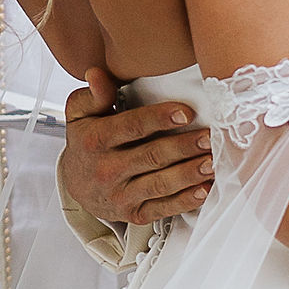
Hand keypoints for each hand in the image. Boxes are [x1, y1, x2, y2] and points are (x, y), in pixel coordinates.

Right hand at [59, 68, 213, 226]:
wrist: (75, 184)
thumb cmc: (87, 142)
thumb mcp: (80, 114)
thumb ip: (93, 94)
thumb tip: (97, 74)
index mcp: (96, 140)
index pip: (131, 127)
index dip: (159, 119)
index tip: (186, 113)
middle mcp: (107, 169)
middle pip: (151, 156)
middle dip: (184, 147)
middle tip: (210, 138)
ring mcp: (120, 195)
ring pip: (160, 184)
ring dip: (189, 174)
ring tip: (212, 162)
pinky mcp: (133, 214)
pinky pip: (161, 209)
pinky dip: (184, 201)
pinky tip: (203, 190)